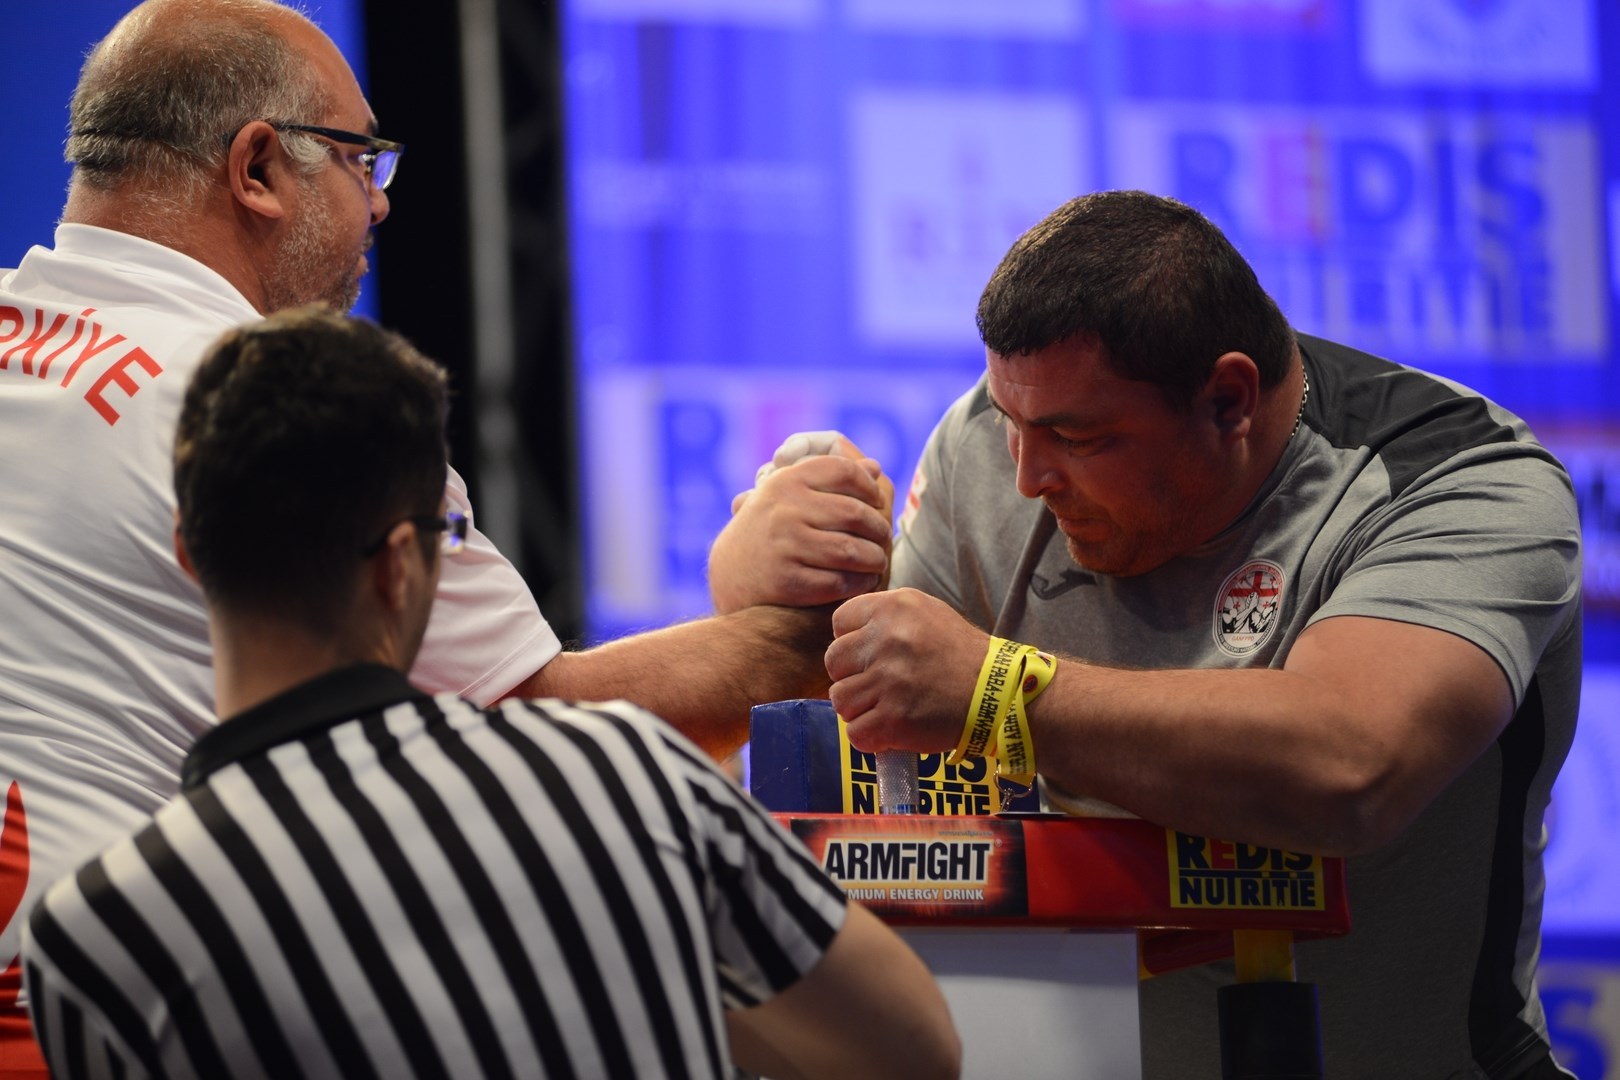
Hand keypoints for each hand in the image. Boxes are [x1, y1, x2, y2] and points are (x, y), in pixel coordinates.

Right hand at [708, 432, 894, 612]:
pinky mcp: (787, 582)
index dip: (868, 486)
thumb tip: (875, 467)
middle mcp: (784, 510)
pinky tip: (863, 582)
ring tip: (878, 560)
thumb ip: (830, 479)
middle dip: (879, 528)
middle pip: (855, 513)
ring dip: (874, 558)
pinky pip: (839, 582)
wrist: (731, 576)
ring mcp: (785, 546)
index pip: (843, 471)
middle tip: (885, 537)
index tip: (876, 501)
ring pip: (852, 551)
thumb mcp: (788, 495)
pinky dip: (859, 584)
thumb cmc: (769, 529)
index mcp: (785, 482)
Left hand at [825, 588, 987, 752]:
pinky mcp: (894, 718)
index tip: (873, 656)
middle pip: (833, 662)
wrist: (997, 693)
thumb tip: (846, 636)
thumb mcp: (925, 612)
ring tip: (888, 708)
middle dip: (852, 677)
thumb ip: (885, 618)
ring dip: (860, 709)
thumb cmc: (960, 655)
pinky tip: (892, 730)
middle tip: (880, 686)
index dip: (852, 643)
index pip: (840, 623)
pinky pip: (856, 733)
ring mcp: (889, 680)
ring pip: (840, 700)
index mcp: (893, 608)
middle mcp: (888, 639)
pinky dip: (871, 737)